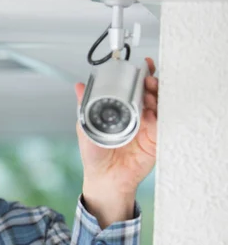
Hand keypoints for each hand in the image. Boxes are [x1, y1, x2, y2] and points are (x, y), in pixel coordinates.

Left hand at [75, 58, 158, 225]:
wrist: (105, 178)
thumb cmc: (96, 155)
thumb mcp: (86, 127)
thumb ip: (85, 106)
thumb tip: (79, 86)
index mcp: (123, 111)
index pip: (136, 89)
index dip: (142, 76)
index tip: (144, 66)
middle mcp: (138, 117)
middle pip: (152, 94)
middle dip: (152, 83)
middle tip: (146, 79)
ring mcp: (149, 128)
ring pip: (160, 106)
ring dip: (157, 96)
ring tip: (149, 93)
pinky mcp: (156, 141)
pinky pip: (164, 125)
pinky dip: (161, 116)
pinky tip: (154, 113)